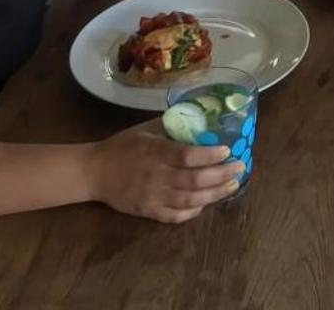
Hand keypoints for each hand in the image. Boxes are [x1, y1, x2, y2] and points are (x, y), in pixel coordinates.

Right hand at [90, 122, 238, 223]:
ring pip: (189, 200)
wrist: (94, 172)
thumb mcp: (144, 130)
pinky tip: (205, 203)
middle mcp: (156, 175)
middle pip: (194, 179)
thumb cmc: (122, 147)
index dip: (209, 155)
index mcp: (155, 151)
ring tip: (232, 185)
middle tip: (239, 167)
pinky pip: (175, 216)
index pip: (187, 155)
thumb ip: (170, 126)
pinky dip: (193, 212)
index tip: (227, 150)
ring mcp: (152, 196)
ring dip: (214, 194)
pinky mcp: (148, 211)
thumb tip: (198, 118)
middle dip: (221, 174)